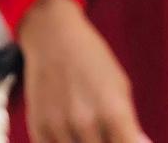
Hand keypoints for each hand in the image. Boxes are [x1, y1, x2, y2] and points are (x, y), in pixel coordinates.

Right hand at [18, 0, 148, 142]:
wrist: (52, 36)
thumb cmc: (91, 59)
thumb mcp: (120, 87)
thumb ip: (129, 124)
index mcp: (113, 113)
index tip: (124, 140)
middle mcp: (85, 123)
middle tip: (104, 133)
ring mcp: (59, 126)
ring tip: (88, 133)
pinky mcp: (38, 126)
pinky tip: (70, 136)